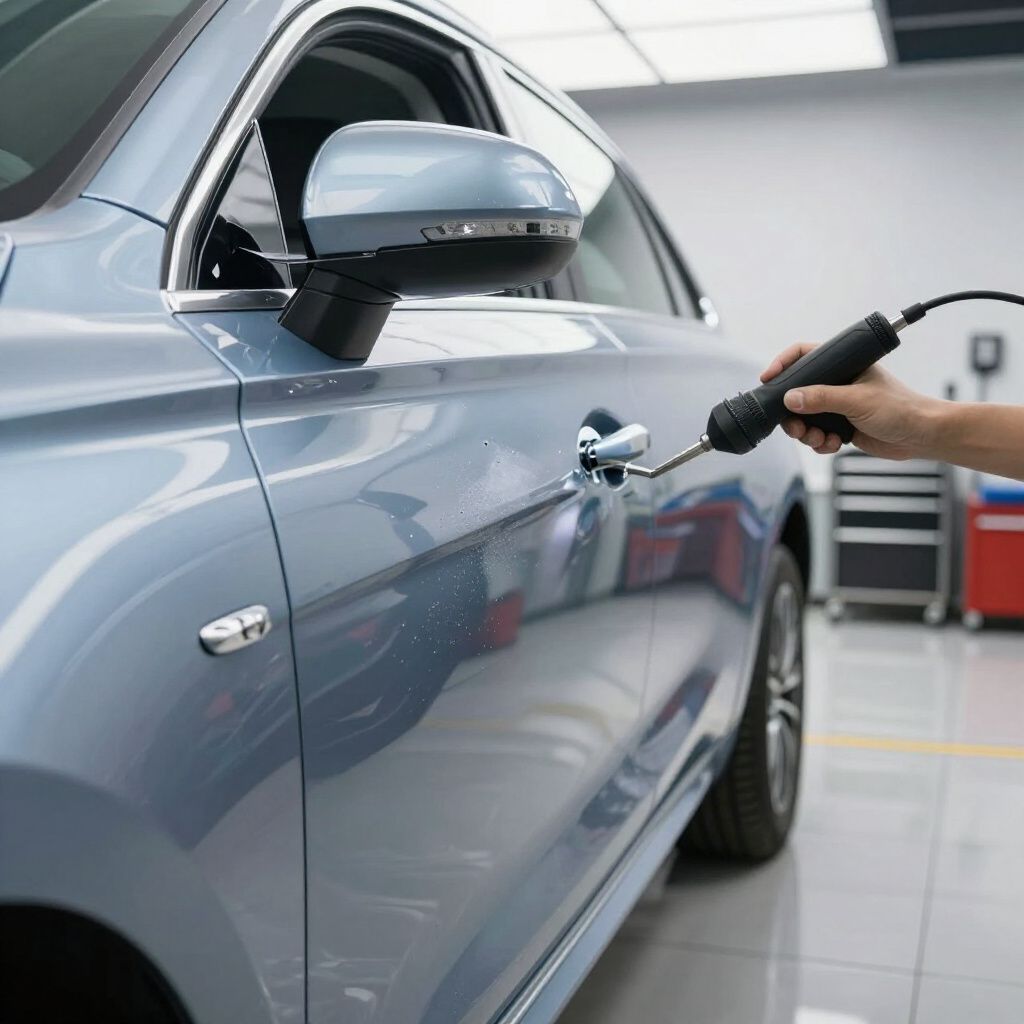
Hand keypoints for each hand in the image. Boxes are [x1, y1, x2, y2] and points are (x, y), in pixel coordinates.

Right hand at [760, 342, 943, 459]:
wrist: (922, 436)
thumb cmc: (901, 408)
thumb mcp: (857, 400)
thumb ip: (822, 398)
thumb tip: (790, 399)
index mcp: (843, 365)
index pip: (804, 355)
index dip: (783, 365)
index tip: (768, 380)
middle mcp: (838, 383)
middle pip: (798, 393)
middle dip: (793, 414)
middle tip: (796, 426)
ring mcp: (838, 406)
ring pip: (805, 418)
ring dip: (806, 432)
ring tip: (819, 438)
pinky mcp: (841, 426)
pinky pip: (816, 434)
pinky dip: (819, 442)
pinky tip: (833, 444)